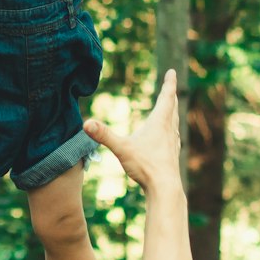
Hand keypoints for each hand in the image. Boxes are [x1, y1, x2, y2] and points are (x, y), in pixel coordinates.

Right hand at [83, 70, 182, 191]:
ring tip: (171, 107)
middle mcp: (169, 130)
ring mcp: (173, 143)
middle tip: (172, 85)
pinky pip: (173, 136)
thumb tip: (85, 123)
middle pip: (173, 107)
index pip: (167, 97)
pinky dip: (171, 129)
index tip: (172, 72)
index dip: (169, 83)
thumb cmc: (145, 166)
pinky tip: (168, 136)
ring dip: (173, 111)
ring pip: (174, 121)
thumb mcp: (121, 148)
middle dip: (171, 95)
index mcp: (159, 123)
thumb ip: (104, 135)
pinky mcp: (172, 155)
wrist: (165, 188)